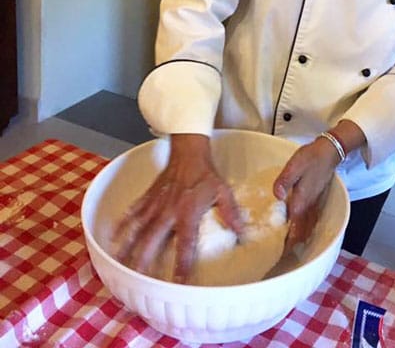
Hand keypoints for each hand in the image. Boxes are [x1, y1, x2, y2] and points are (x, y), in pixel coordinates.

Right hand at [115, 134, 241, 282]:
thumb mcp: (223, 191)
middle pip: (152, 240)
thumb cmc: (205, 173)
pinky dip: (123, 222)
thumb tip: (241, 232)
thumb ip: (231, 213)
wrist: (188, 151)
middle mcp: (168, 212)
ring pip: (138, 228)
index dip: (182, 265)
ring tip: (117, 262)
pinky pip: (133, 211)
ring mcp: (155, 204)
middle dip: (143, 260)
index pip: (185, 245)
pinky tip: (114, 234)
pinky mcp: (148, 196)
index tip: (178, 282)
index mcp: (187, 213)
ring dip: (127, 245)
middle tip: (136, 278)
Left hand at [273, 137, 339, 252]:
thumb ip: (285, 181)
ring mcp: (314, 205)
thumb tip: (277, 196)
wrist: (328, 152)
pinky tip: (297, 231)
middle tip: (279, 256)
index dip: (286, 244)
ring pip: (306, 229)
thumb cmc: (310, 158)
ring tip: (287, 248)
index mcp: (301, 203)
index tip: (277, 255)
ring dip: (298, 239)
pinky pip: (310, 222)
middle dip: (291, 246)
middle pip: (301, 233)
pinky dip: (304, 230)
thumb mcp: (294, 166)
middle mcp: (309, 208)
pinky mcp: (315, 201)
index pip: (293, 230)